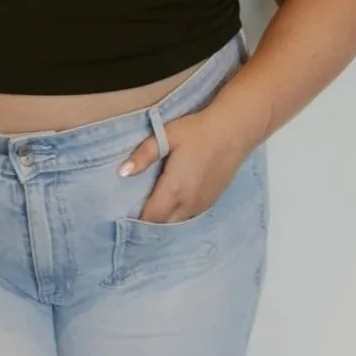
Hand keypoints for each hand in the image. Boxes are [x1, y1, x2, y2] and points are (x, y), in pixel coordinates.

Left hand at [119, 106, 250, 223]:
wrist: (233, 131)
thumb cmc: (197, 132)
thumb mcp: (166, 136)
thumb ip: (144, 155)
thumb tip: (122, 172)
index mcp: (174, 190)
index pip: (151, 218)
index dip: (137, 220)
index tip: (124, 216)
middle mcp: (188, 203)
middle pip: (163, 224)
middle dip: (149, 222)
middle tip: (135, 212)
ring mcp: (202, 204)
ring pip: (178, 222)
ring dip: (165, 220)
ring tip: (152, 211)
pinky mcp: (212, 200)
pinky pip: (190, 216)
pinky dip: (179, 215)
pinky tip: (173, 206)